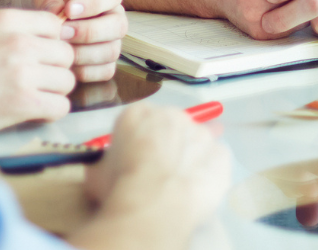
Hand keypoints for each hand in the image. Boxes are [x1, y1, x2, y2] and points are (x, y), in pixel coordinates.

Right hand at [0, 8, 74, 139]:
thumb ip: (1, 27)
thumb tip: (26, 29)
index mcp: (6, 21)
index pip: (54, 25)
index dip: (50, 41)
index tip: (41, 55)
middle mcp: (19, 43)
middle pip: (65, 53)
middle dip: (55, 67)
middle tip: (39, 79)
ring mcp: (23, 73)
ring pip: (67, 80)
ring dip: (54, 91)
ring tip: (36, 96)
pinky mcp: (23, 104)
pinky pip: (60, 106)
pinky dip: (51, 111)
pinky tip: (35, 111)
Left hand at [15, 0, 128, 82]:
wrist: (32, 28)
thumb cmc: (38, 5)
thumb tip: (57, 10)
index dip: (95, 2)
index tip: (69, 10)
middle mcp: (112, 15)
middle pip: (118, 25)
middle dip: (89, 31)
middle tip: (62, 33)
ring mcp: (111, 41)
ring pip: (111, 50)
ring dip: (84, 53)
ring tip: (59, 49)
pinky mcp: (105, 63)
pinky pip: (105, 71)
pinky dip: (84, 71)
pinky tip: (65, 64)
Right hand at [83, 104, 232, 247]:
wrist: (155, 201)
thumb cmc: (121, 186)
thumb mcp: (96, 173)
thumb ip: (105, 163)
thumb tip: (104, 169)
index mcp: (138, 114)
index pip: (137, 121)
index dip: (135, 144)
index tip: (133, 162)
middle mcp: (172, 116)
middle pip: (169, 128)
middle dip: (165, 147)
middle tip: (156, 175)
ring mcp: (201, 134)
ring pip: (195, 144)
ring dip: (188, 160)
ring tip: (176, 187)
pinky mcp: (220, 154)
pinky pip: (215, 162)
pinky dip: (208, 174)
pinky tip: (195, 191)